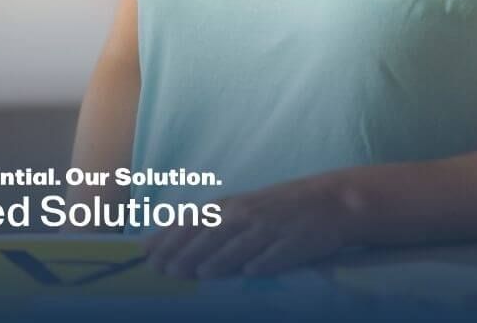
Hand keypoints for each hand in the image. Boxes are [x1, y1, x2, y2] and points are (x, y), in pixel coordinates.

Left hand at [144, 174, 357, 278]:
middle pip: (210, 233)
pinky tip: (249, 272)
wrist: (330, 202)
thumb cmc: (281, 207)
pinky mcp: (294, 242)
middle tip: (163, 269)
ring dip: (216, 259)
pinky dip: (262, 261)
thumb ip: (217, 223)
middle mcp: (246, 214)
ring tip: (196, 273)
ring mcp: (270, 228)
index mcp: (231, 205)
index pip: (192, 220)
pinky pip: (276, 253)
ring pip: (239, 244)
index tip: (146, 251)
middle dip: (184, 251)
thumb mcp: (245, 208)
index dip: (168, 235)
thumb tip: (180, 242)